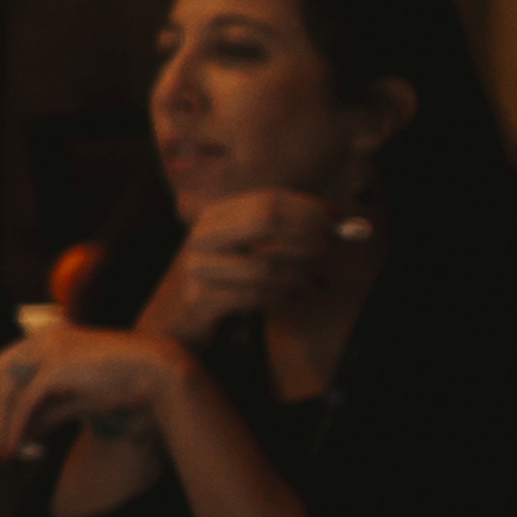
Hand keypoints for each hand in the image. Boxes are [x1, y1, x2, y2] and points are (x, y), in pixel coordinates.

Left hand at [0, 320, 172, 461]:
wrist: (157, 374)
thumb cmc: (120, 385)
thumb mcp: (72, 398)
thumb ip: (43, 411)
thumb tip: (17, 434)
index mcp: (44, 340)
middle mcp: (41, 339)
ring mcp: (48, 349)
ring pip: (5, 389)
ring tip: (3, 451)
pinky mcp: (58, 366)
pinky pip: (25, 401)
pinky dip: (16, 426)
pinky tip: (16, 446)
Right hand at [165, 191, 361, 330]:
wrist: (174, 317)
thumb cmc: (225, 279)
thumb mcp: (248, 246)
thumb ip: (289, 229)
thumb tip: (341, 218)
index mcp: (215, 216)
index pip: (269, 200)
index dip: (309, 209)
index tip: (339, 220)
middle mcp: (202, 237)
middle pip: (263, 220)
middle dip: (305, 232)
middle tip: (328, 245)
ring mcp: (197, 269)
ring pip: (265, 265)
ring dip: (300, 275)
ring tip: (314, 281)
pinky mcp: (199, 300)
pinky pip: (255, 296)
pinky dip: (283, 296)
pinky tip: (293, 296)